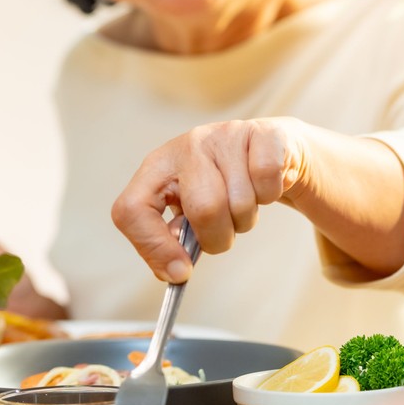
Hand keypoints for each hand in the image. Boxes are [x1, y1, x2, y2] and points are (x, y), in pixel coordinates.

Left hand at [112, 117, 308, 282]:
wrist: (270, 151)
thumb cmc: (224, 186)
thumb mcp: (190, 209)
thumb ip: (174, 238)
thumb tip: (175, 270)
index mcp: (158, 166)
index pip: (132, 209)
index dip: (154, 247)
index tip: (180, 272)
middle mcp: (189, 145)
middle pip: (203, 209)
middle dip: (219, 237)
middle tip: (224, 233)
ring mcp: (227, 134)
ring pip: (240, 201)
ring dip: (247, 218)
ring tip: (246, 202)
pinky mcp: (264, 132)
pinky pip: (267, 180)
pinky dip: (271, 195)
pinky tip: (264, 185)